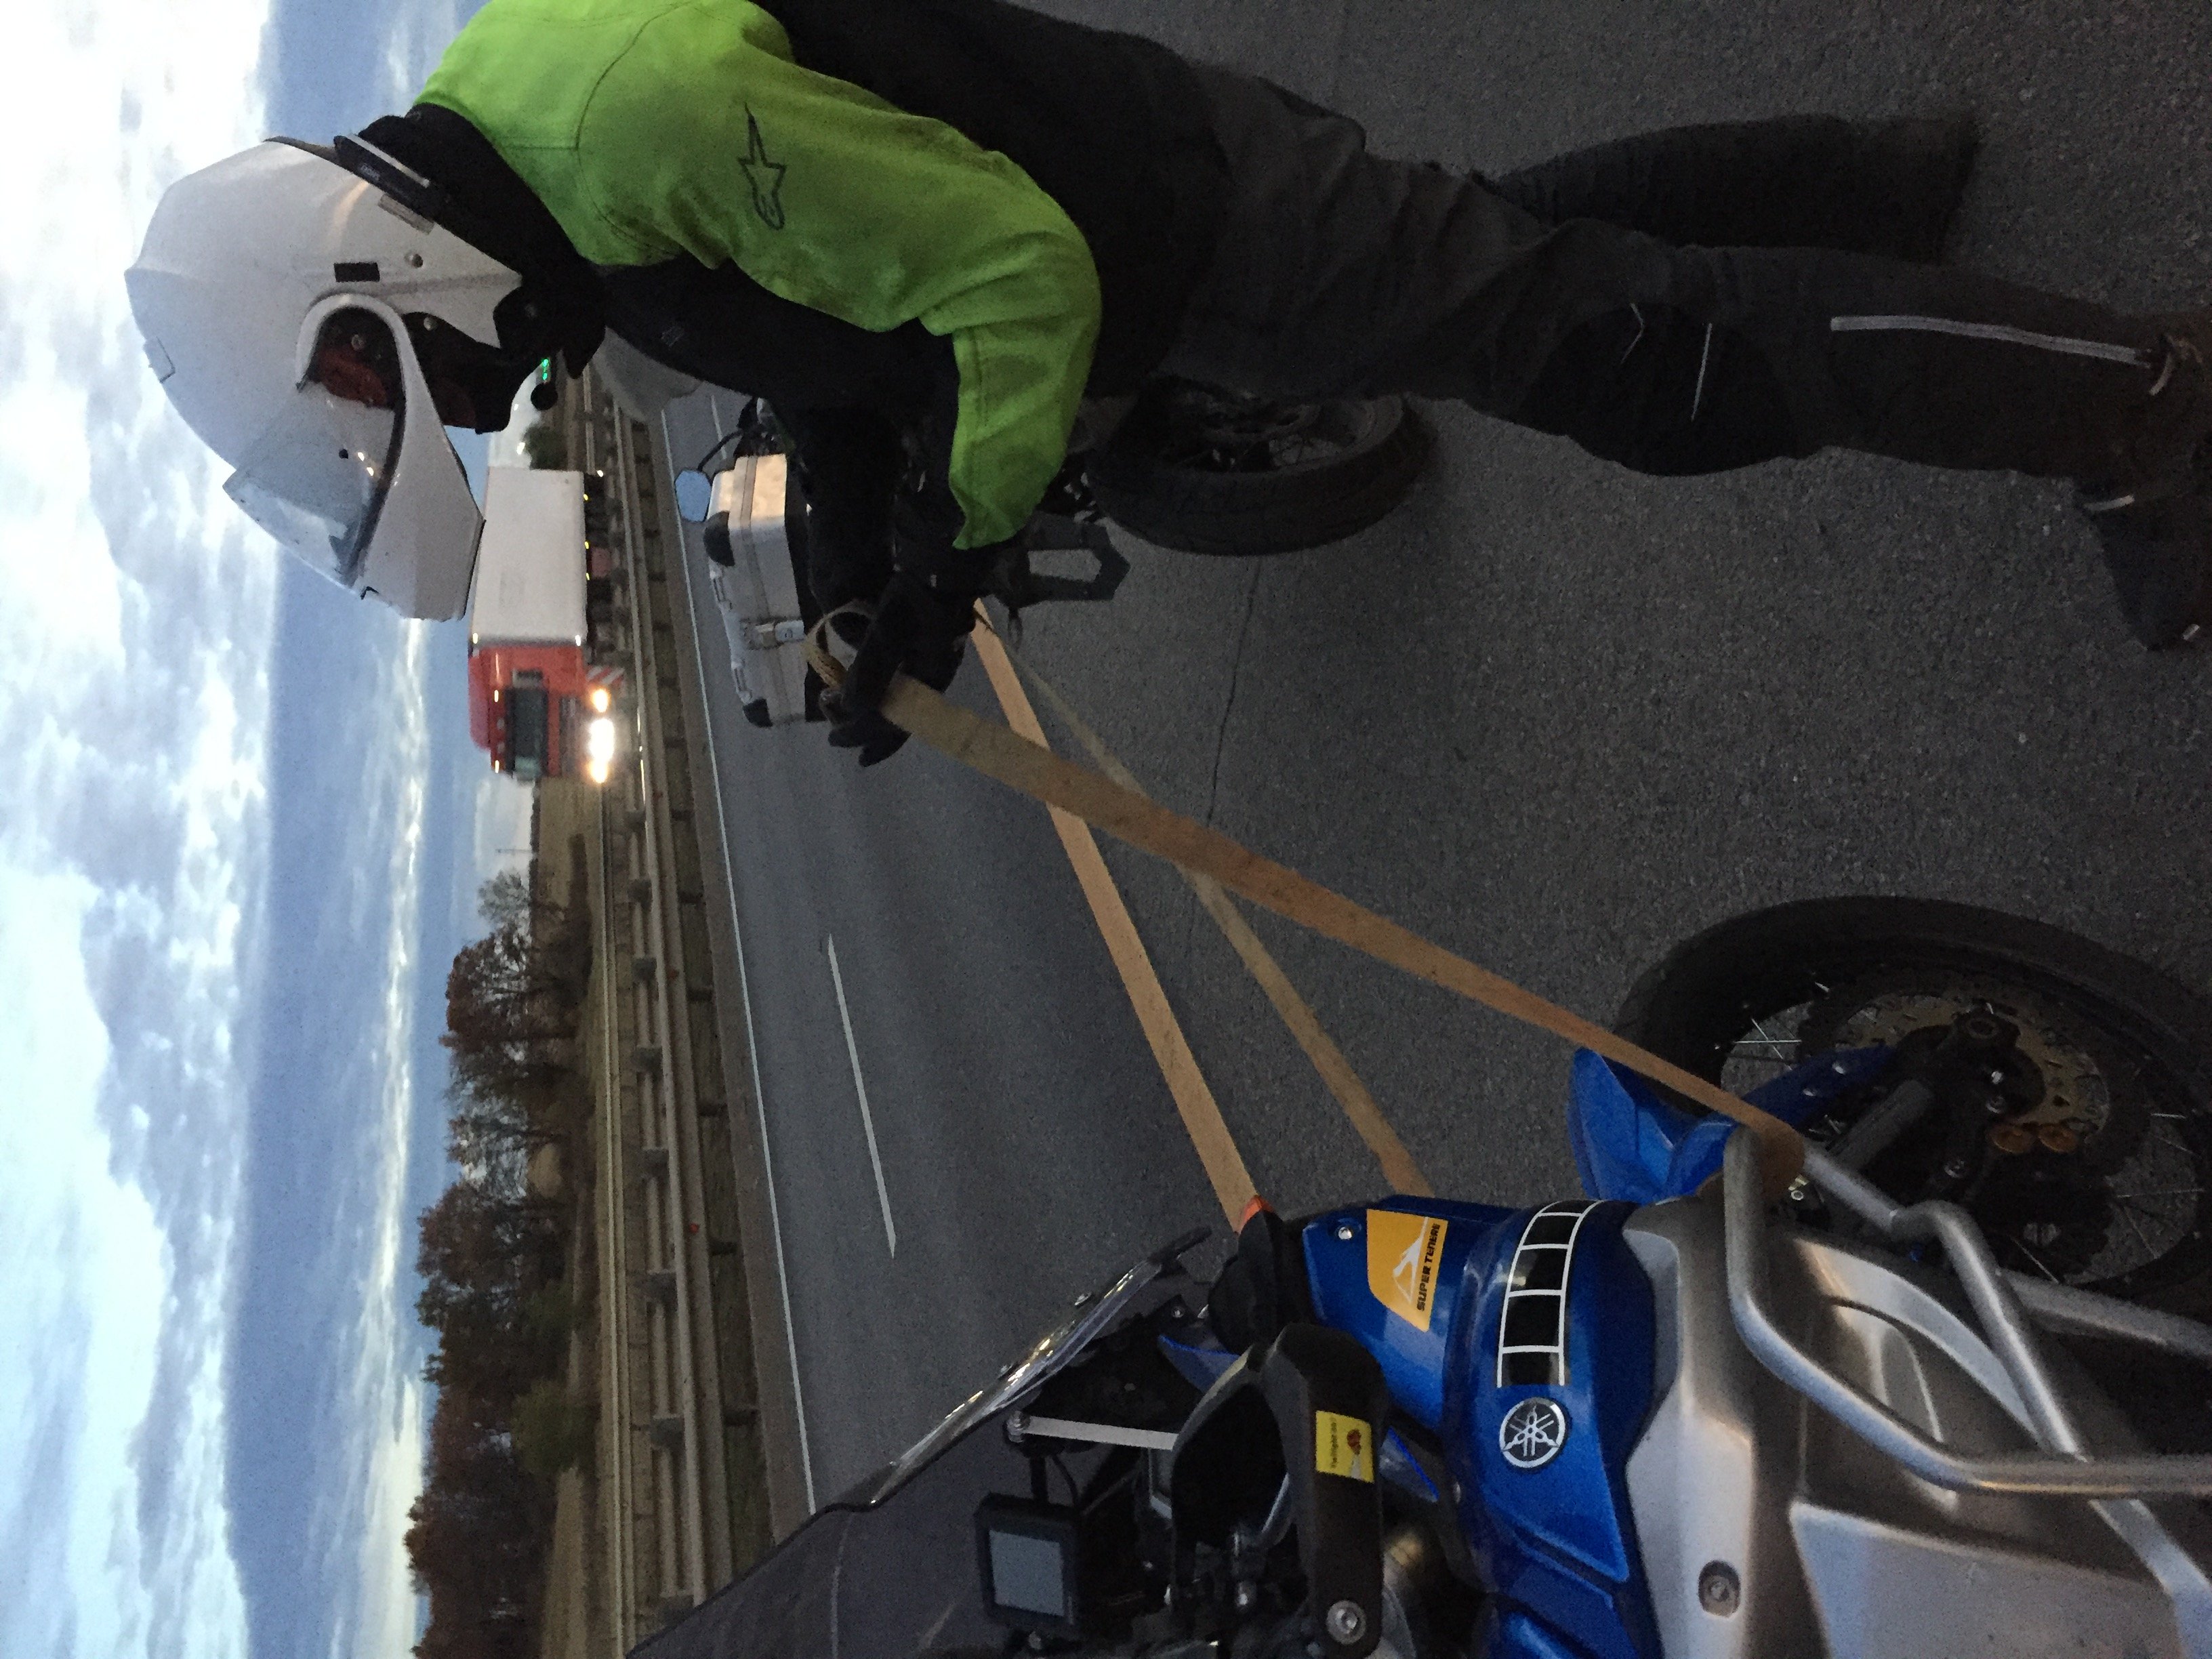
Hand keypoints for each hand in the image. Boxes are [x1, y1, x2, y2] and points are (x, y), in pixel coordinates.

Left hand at [818, 571, 976, 765]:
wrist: (942, 561)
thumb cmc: (916, 596)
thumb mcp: (888, 632)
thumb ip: (870, 671)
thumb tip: (848, 709)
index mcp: (927, 681)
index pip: (895, 722)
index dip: (868, 737)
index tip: (840, 745)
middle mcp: (932, 677)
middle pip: (900, 717)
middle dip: (868, 729)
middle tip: (839, 738)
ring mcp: (931, 661)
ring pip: (901, 700)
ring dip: (873, 711)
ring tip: (850, 716)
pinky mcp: (925, 645)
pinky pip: (902, 681)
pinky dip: (881, 689)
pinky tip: (871, 686)